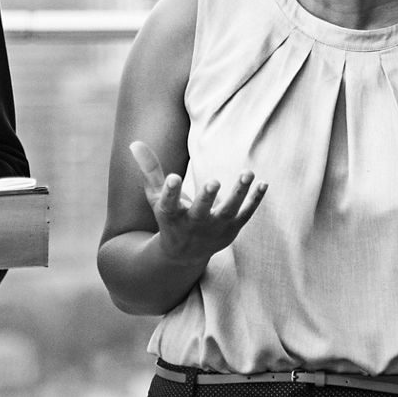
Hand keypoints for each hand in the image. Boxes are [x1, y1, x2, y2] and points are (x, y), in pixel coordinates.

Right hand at [130, 141, 266, 264]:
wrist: (185, 254)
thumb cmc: (169, 217)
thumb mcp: (155, 196)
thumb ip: (149, 169)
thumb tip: (134, 142)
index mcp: (170, 216)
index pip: (169, 204)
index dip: (170, 191)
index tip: (173, 178)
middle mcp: (192, 225)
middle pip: (201, 212)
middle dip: (207, 198)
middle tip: (213, 182)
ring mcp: (214, 229)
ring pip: (228, 212)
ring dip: (238, 194)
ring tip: (247, 173)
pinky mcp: (231, 230)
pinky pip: (245, 214)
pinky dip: (254, 200)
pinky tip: (263, 182)